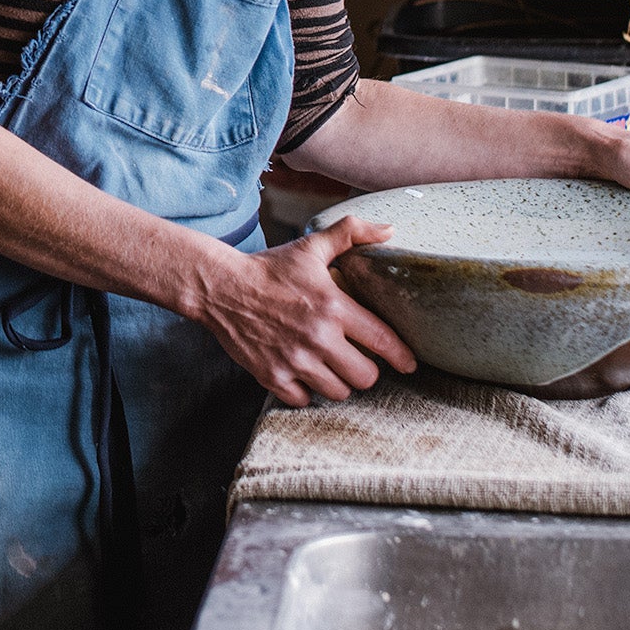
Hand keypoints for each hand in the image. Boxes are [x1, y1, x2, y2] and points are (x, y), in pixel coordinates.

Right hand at [193, 215, 416, 406]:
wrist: (220, 287)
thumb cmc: (269, 269)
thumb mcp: (311, 247)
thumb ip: (351, 234)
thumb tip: (390, 229)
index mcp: (332, 306)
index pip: (382, 341)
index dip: (401, 356)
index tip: (409, 364)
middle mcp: (317, 337)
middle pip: (366, 376)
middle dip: (366, 369)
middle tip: (356, 359)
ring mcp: (294, 360)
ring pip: (338, 391)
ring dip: (338, 381)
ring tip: (330, 367)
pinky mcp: (272, 376)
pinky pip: (304, 400)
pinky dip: (306, 391)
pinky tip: (303, 375)